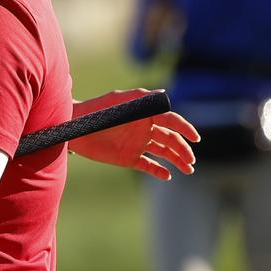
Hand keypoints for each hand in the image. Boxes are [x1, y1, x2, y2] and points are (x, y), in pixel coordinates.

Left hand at [67, 88, 198, 179]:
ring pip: (164, 153)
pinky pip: (149, 166)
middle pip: (171, 140)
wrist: (75, 128)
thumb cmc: (96, 110)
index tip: (196, 138)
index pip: (172, 121)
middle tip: (191, 161)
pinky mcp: (129, 158)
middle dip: (183, 150)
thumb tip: (163, 94)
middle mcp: (146, 129)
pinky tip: (167, 175)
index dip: (185, 129)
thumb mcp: (117, 101)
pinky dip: (159, 171)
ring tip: (187, 169)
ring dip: (177, 160)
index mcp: (146, 115)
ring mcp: (138, 144)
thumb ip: (140, 98)